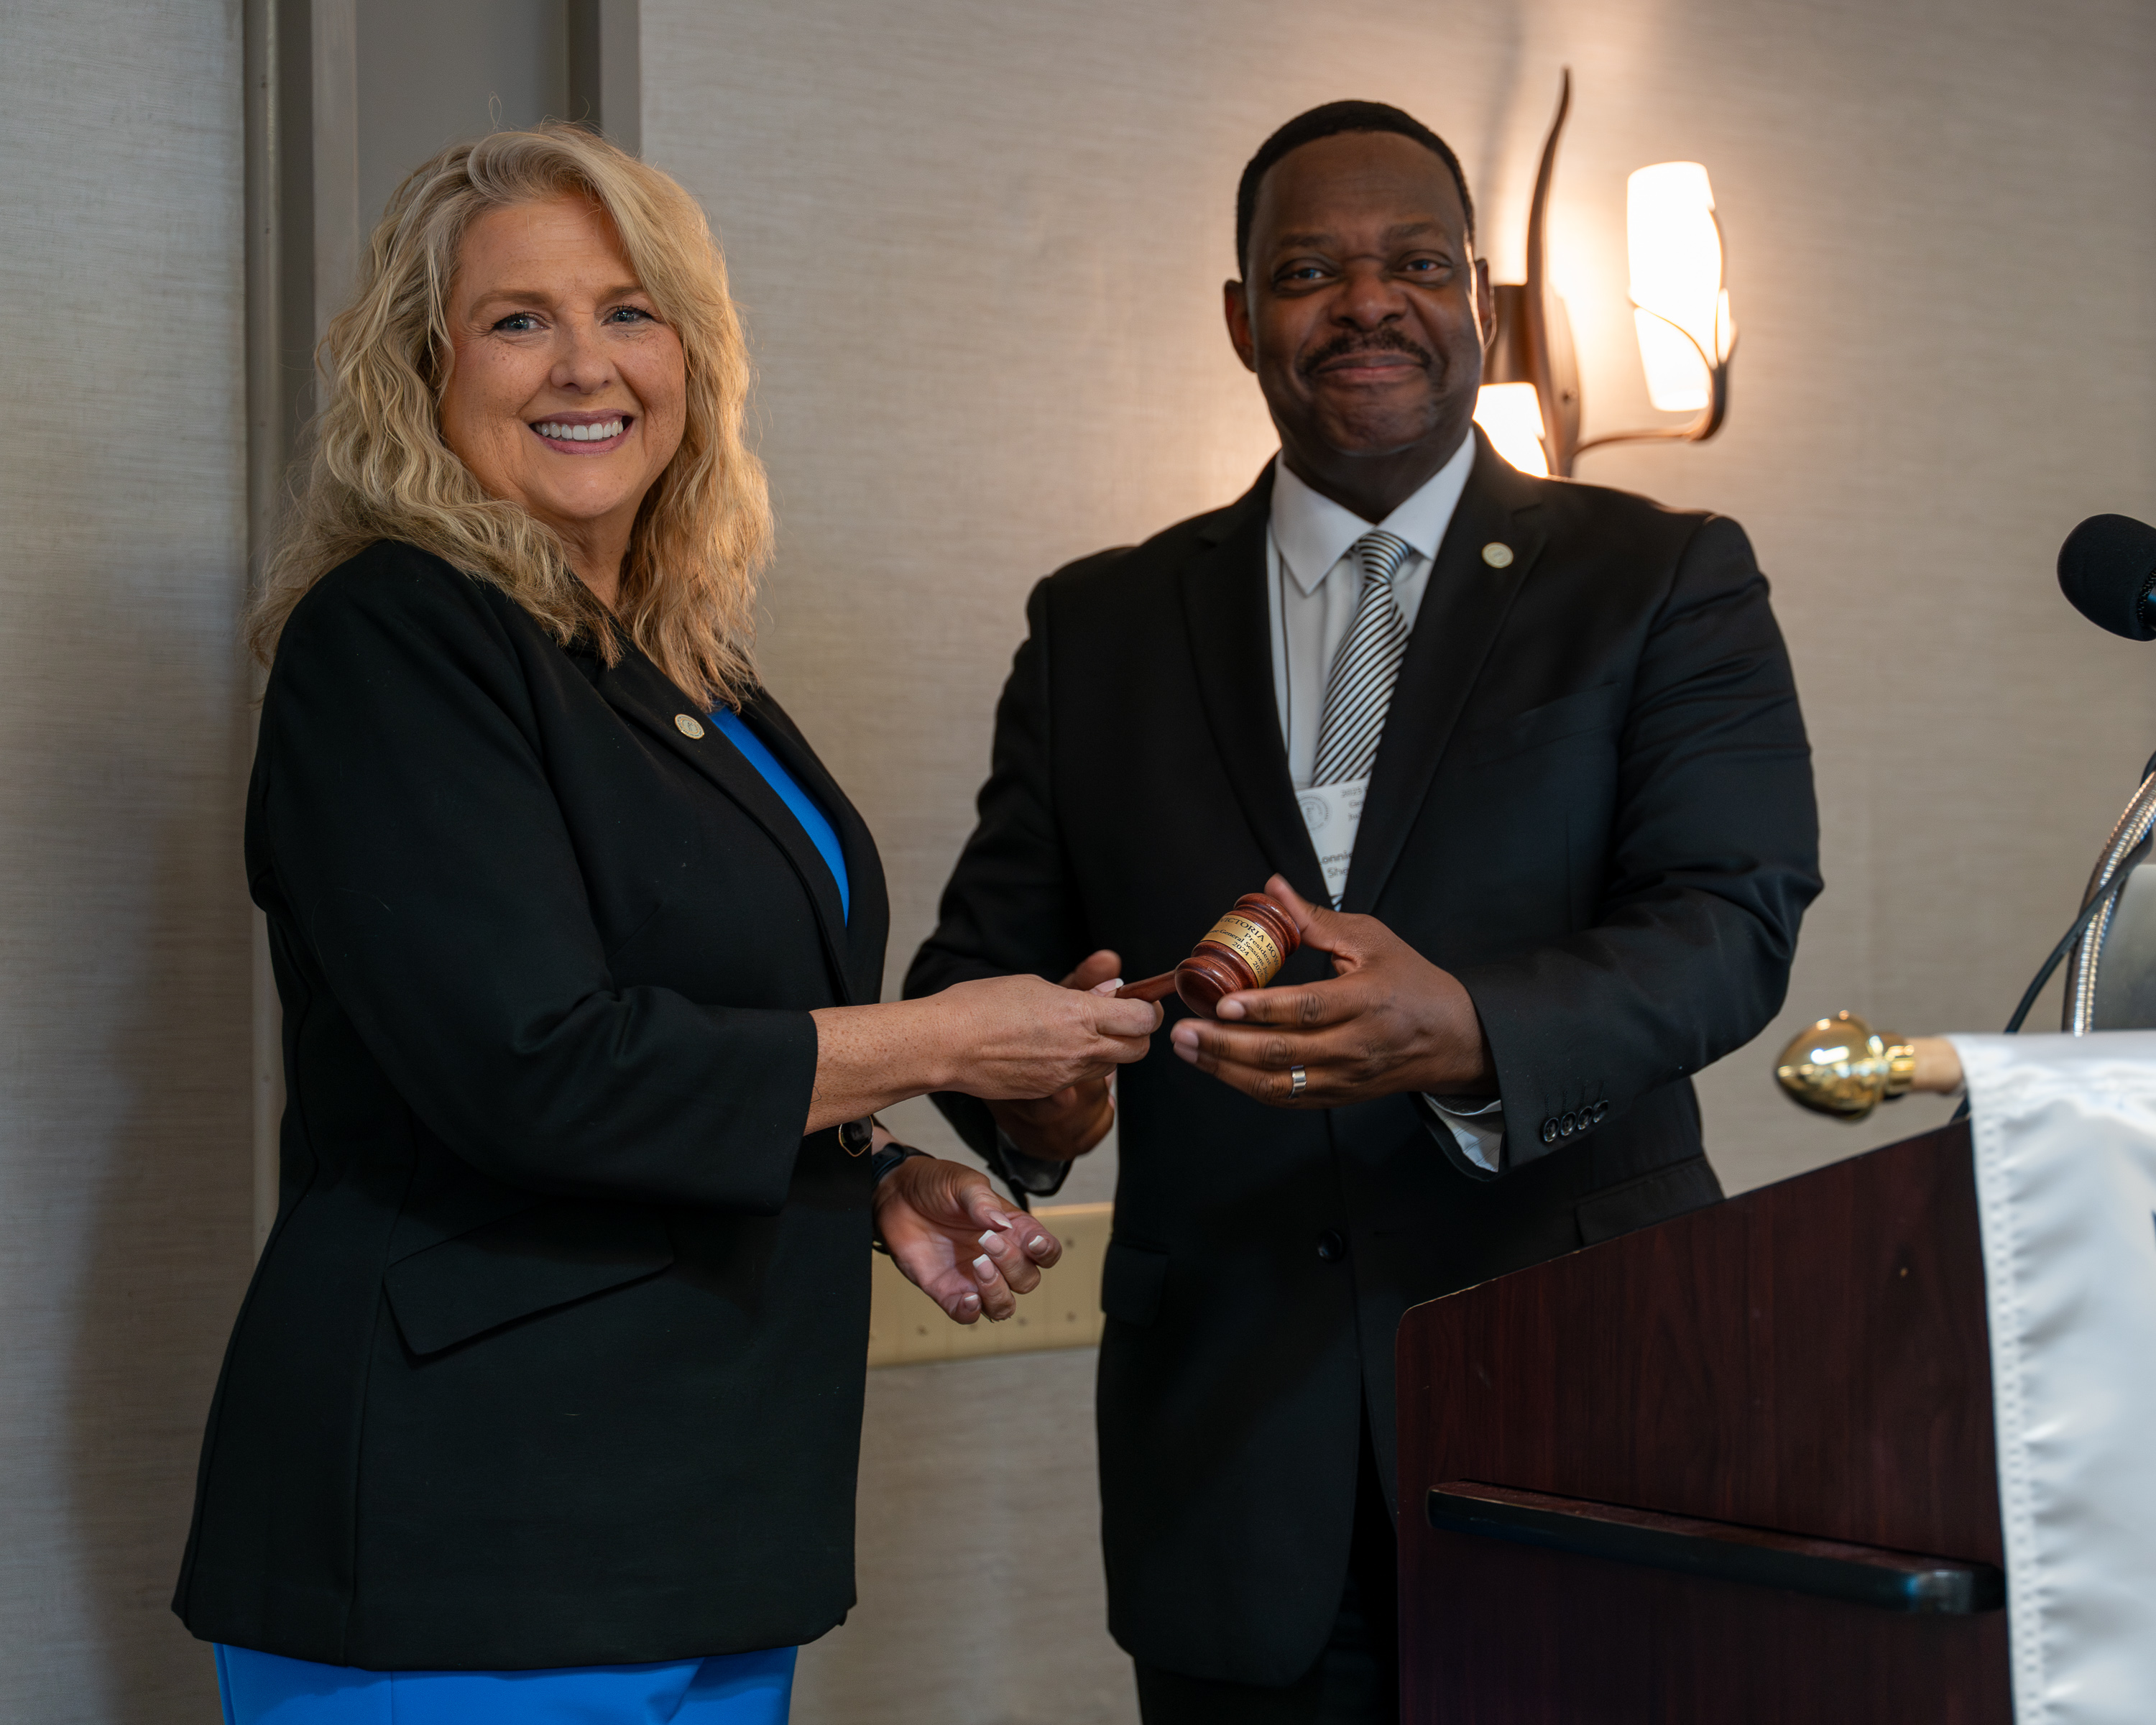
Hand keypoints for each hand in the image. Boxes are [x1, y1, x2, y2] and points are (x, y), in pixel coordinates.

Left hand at [873, 1155, 1062, 1323]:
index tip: (1032, 1243)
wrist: (896, 1194)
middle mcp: (998, 1258)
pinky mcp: (947, 1291)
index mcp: (1012, 1229)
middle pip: (1027, 1280)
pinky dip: (971, 1312)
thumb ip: (982, 1201)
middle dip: (1013, 1265)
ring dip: (997, 1292)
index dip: (1046, 1252)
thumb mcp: (962, 1182)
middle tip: (987, 1240)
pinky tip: (966, 1297)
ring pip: (1004, 1306)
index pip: (1046, 1251)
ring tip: (977, 1265)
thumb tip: (1001, 1224)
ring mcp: (974, 1277)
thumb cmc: (936, 1185)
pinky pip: (967, 1316)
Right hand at [931, 967, 1159, 1101]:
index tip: (1139, 1002)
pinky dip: (1078, 1066)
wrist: (946, 1045)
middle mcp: (1080, 1050)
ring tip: (1080, 1032)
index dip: (1146, 1009)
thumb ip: (1081, 993)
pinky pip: (1079, 1080)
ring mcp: (1066, 1076)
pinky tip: (1054, 1050)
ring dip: (1107, 1051)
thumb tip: (1111, 990)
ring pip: (1110, 1068)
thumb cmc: (982, 1006)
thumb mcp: (1037, 985)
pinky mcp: (1049, 1094)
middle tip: (1120, 1019)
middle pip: (1137, 1050)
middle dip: (1136, 1034)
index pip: (1142, 1019)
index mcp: (1081, 1015)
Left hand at [1167, 874, 1491, 1107]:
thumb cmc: (1413, 984)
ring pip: (1278, 1083)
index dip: (1262, 1009)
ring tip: (1190, 1049)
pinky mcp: (1338, 1095)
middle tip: (1184, 1030)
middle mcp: (1355, 1045)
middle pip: (1283, 1052)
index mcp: (1366, 1001)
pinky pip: (1287, 1097)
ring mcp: (1345, 1076)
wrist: (1452, 1038)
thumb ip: (1317, 920)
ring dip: (1227, 1069)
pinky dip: (1248, 1086)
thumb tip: (1273, 889)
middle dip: (1226, 1044)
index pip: (1308, 1008)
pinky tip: (1219, 1068)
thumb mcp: (1372, 940)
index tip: (1223, 1001)